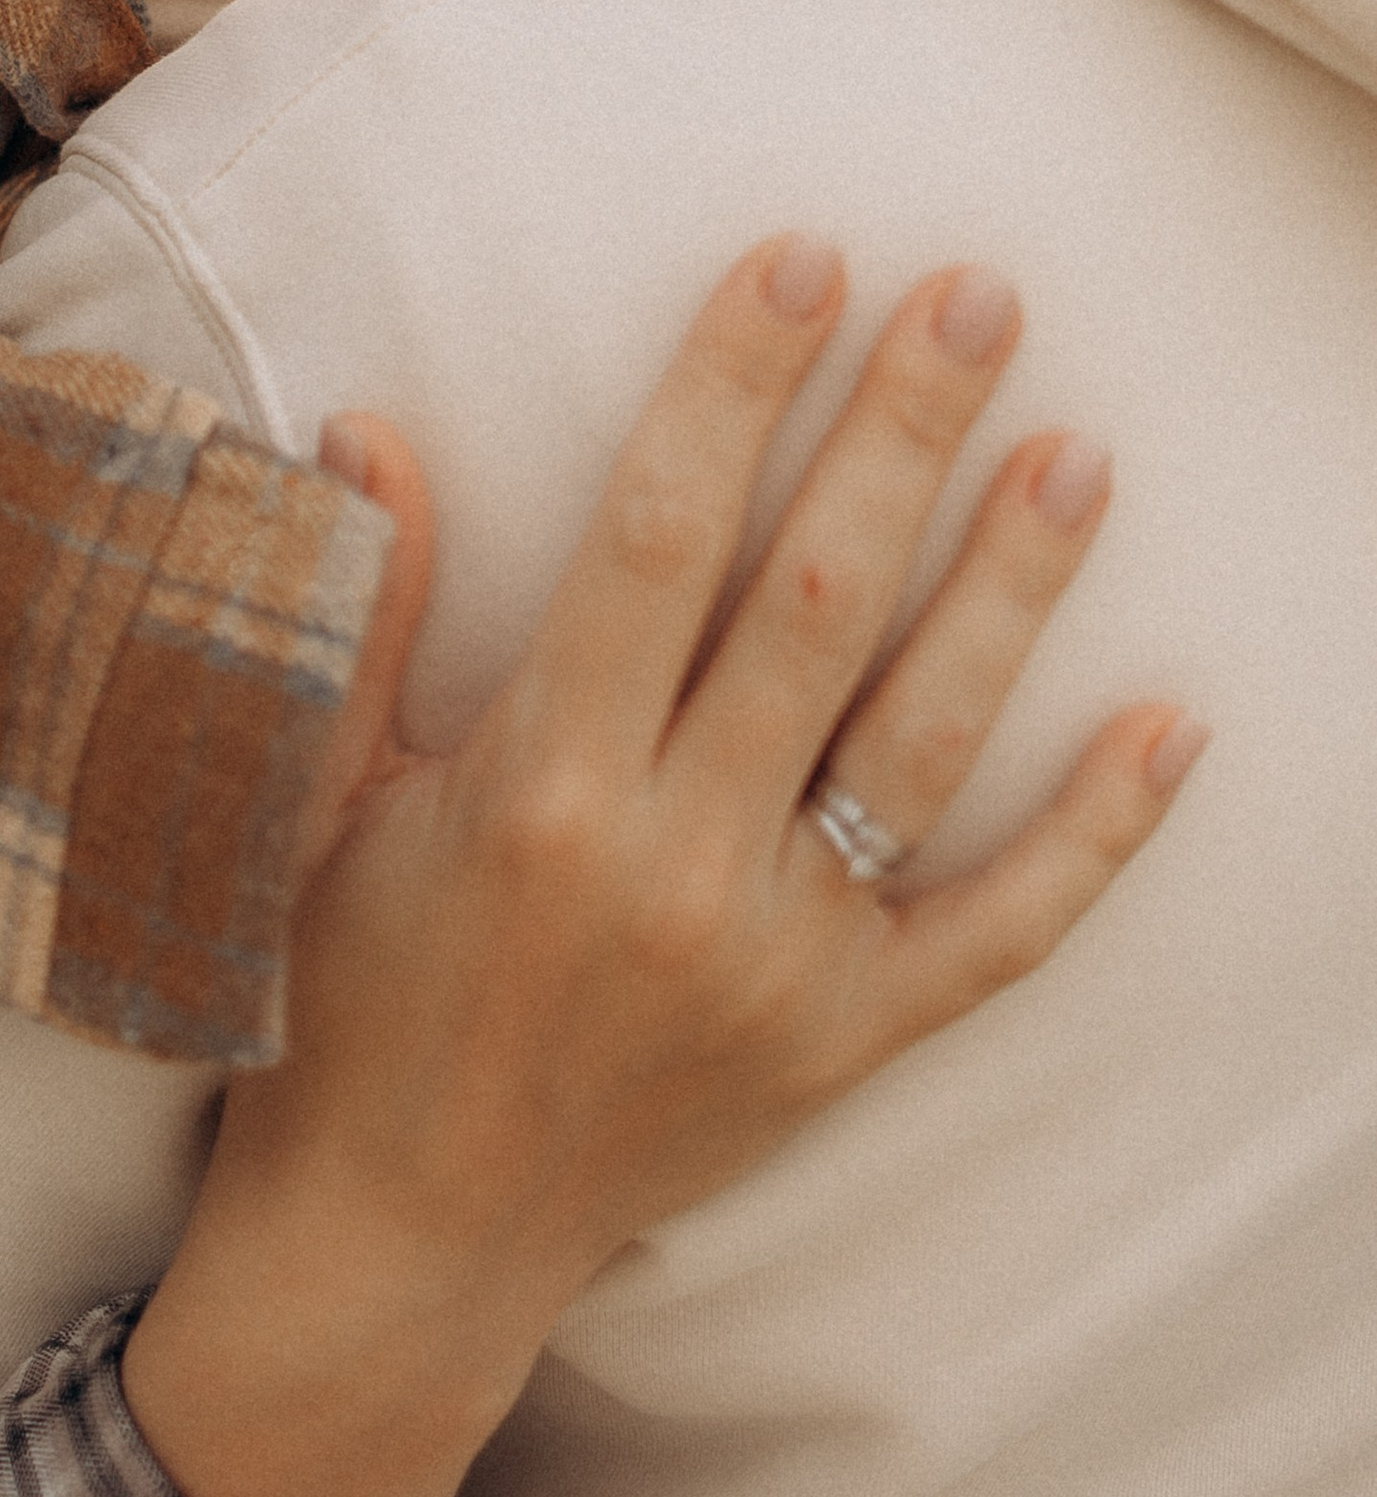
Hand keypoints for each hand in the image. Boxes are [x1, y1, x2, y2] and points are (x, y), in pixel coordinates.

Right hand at [122, 237, 1201, 1496]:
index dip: (733, 382)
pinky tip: (1172, 723)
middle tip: (976, 295)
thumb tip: (366, 424)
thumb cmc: (352, 994)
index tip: (799, 259)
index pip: (656, 530)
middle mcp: (672, 862)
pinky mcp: (848, 1042)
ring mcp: (780, 958)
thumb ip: (368, 610)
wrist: (408, 1237)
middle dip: (899, 431)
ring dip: (1007, 586)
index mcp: (537, 781)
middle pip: (815, 600)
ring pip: (922, 735)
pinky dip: (1094, 832)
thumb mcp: (324, 795)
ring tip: (1077, 453)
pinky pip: (1001, 931)